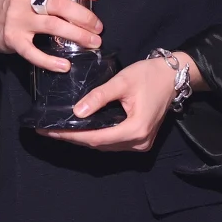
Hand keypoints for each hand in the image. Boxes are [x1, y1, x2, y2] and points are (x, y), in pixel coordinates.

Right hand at [0, 0, 102, 71]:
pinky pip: (33, 53)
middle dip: (83, 16)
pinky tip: (65, 65)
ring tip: (93, 42)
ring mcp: (17, 21)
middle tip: (98, 27)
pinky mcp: (13, 40)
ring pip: (51, 26)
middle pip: (58, 5)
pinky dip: (50, 61)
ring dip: (76, 35)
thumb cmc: (18, 2)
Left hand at [38, 55, 180, 151]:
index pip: (96, 138)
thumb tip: (76, 111)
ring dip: (84, 139)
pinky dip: (97, 136)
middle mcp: (138, 142)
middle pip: (99, 145)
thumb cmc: (149, 75)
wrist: (173, 76)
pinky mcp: (140, 139)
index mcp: (135, 129)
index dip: (71, 135)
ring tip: (60, 130)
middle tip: (48, 131)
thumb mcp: (122, 82)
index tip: (49, 131)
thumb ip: (99, 96)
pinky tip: (81, 129)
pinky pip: (113, 142)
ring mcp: (141, 143)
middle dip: (73, 138)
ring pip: (105, 146)